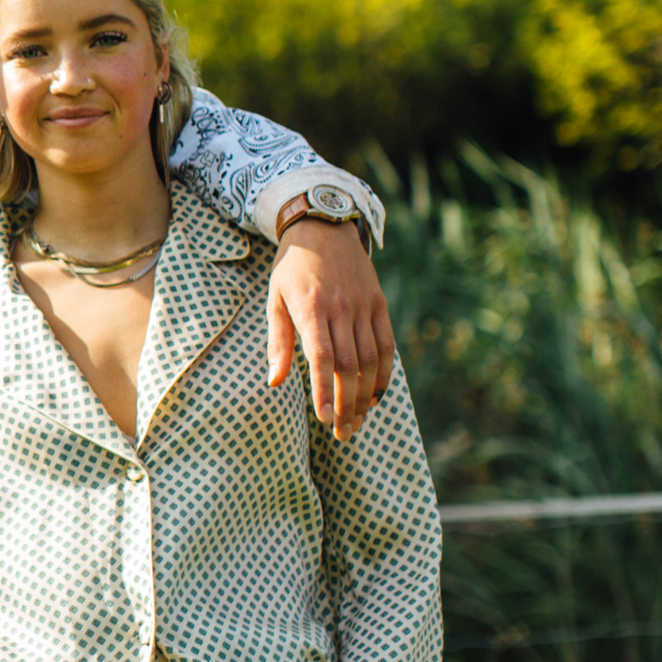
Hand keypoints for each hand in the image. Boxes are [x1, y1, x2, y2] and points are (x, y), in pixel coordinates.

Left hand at [267, 216, 394, 440]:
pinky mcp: (379, 304)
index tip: (323, 418)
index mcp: (311, 308)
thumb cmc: (292, 268)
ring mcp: (364, 306)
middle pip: (349, 366)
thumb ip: (277, 342)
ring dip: (366, 396)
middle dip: (346, 404)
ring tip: (356, 421)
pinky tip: (375, 396)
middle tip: (342, 433)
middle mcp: (341, 308)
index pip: (321, 357)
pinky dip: (384, 374)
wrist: (323, 228)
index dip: (324, 390)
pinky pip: (386, 345)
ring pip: (371, 360)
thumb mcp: (274, 299)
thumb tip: (274, 382)